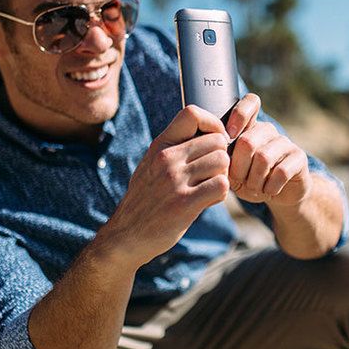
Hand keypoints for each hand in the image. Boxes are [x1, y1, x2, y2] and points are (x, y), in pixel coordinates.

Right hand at [101, 105, 230, 264]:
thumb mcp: (151, 166)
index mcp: (160, 146)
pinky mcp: (185, 203)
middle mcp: (167, 159)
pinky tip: (208, 200)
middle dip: (221, 157)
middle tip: (212, 174)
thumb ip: (174, 149)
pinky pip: (221, 186)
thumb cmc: (145, 200)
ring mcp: (175, 181)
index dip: (213, 123)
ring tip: (208, 187)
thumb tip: (208, 134)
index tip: (216, 140)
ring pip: (222, 162)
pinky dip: (220, 194)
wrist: (125, 236)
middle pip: (217, 141)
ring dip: (222, 176)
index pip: (192, 113)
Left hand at [225, 94, 310, 207]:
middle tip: (240, 181)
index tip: (229, 137)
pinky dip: (270, 187)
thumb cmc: (251, 180)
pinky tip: (269, 191)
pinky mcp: (299, 157)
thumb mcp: (233, 172)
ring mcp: (285, 142)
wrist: (280, 195)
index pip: (250, 103)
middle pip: (247, 141)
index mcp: (250, 127)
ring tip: (254, 188)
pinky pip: (281, 172)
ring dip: (254, 180)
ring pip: (263, 158)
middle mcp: (268, 130)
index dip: (238, 115)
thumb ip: (224, 161)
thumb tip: (217, 155)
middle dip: (239, 168)